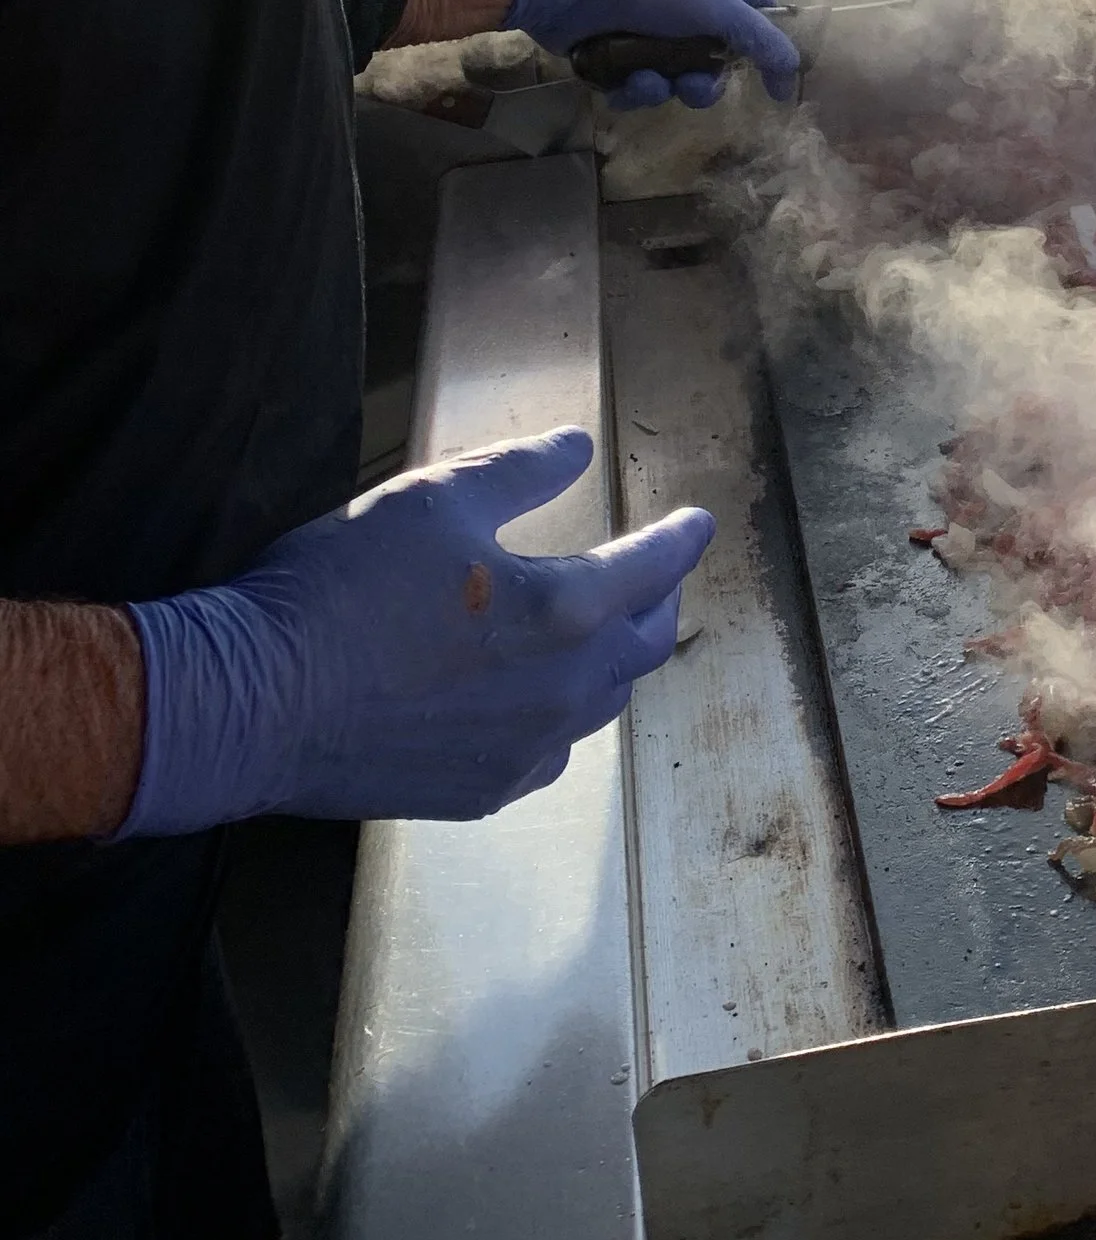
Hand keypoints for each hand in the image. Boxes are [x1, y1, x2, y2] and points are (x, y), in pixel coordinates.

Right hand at [113, 431, 709, 835]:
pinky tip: (539, 705)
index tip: (699, 523)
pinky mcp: (479, 793)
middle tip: (655, 578)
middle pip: (645, 645)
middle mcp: (564, 691)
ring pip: (603, 705)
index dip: (681, 540)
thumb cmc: (341, 589)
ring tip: (603, 636)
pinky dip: (561, 720)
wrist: (252, 705)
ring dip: (613, 663)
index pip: (654, 569)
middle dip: (658, 602)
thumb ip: (523, 471)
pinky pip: (549, 755)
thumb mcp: (434, 499)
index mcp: (567, 612)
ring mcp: (524, 752)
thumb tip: (579, 446)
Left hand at [507, 0, 800, 109]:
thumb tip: (794, 70)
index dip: (770, 55)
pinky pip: (641, 90)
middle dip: (703, 84)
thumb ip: (760, 38)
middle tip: (691, 86)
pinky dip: (633, 91)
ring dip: (663, 88)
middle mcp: (691, 12)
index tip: (776, 91)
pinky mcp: (620, 57)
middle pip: (716, 66)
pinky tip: (621, 83)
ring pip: (676, 82)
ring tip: (644, 79)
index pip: (761, 22)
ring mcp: (654, 35)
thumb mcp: (718, 6)